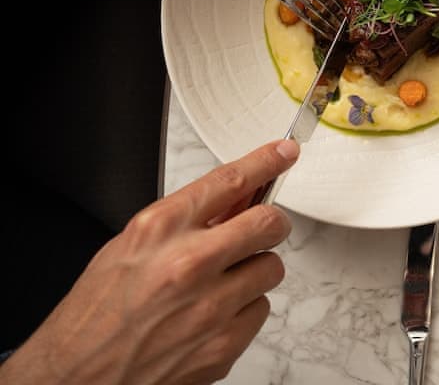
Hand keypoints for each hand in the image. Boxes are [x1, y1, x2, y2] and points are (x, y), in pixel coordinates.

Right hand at [0, 139, 299, 384]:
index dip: (266, 161)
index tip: (284, 152)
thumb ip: (186, 220)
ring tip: (219, 283)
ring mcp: (210, 307)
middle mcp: (189, 264)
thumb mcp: (131, 247)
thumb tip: (236, 198)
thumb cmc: (98, 313)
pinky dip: (244, 310)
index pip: (230, 181)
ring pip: (271, 268)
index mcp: (159, 231)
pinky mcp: (224, 344)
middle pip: (268, 222)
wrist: (77, 377)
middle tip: (263, 228)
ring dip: (253, 271)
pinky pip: (260, 309)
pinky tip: (213, 316)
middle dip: (271, 222)